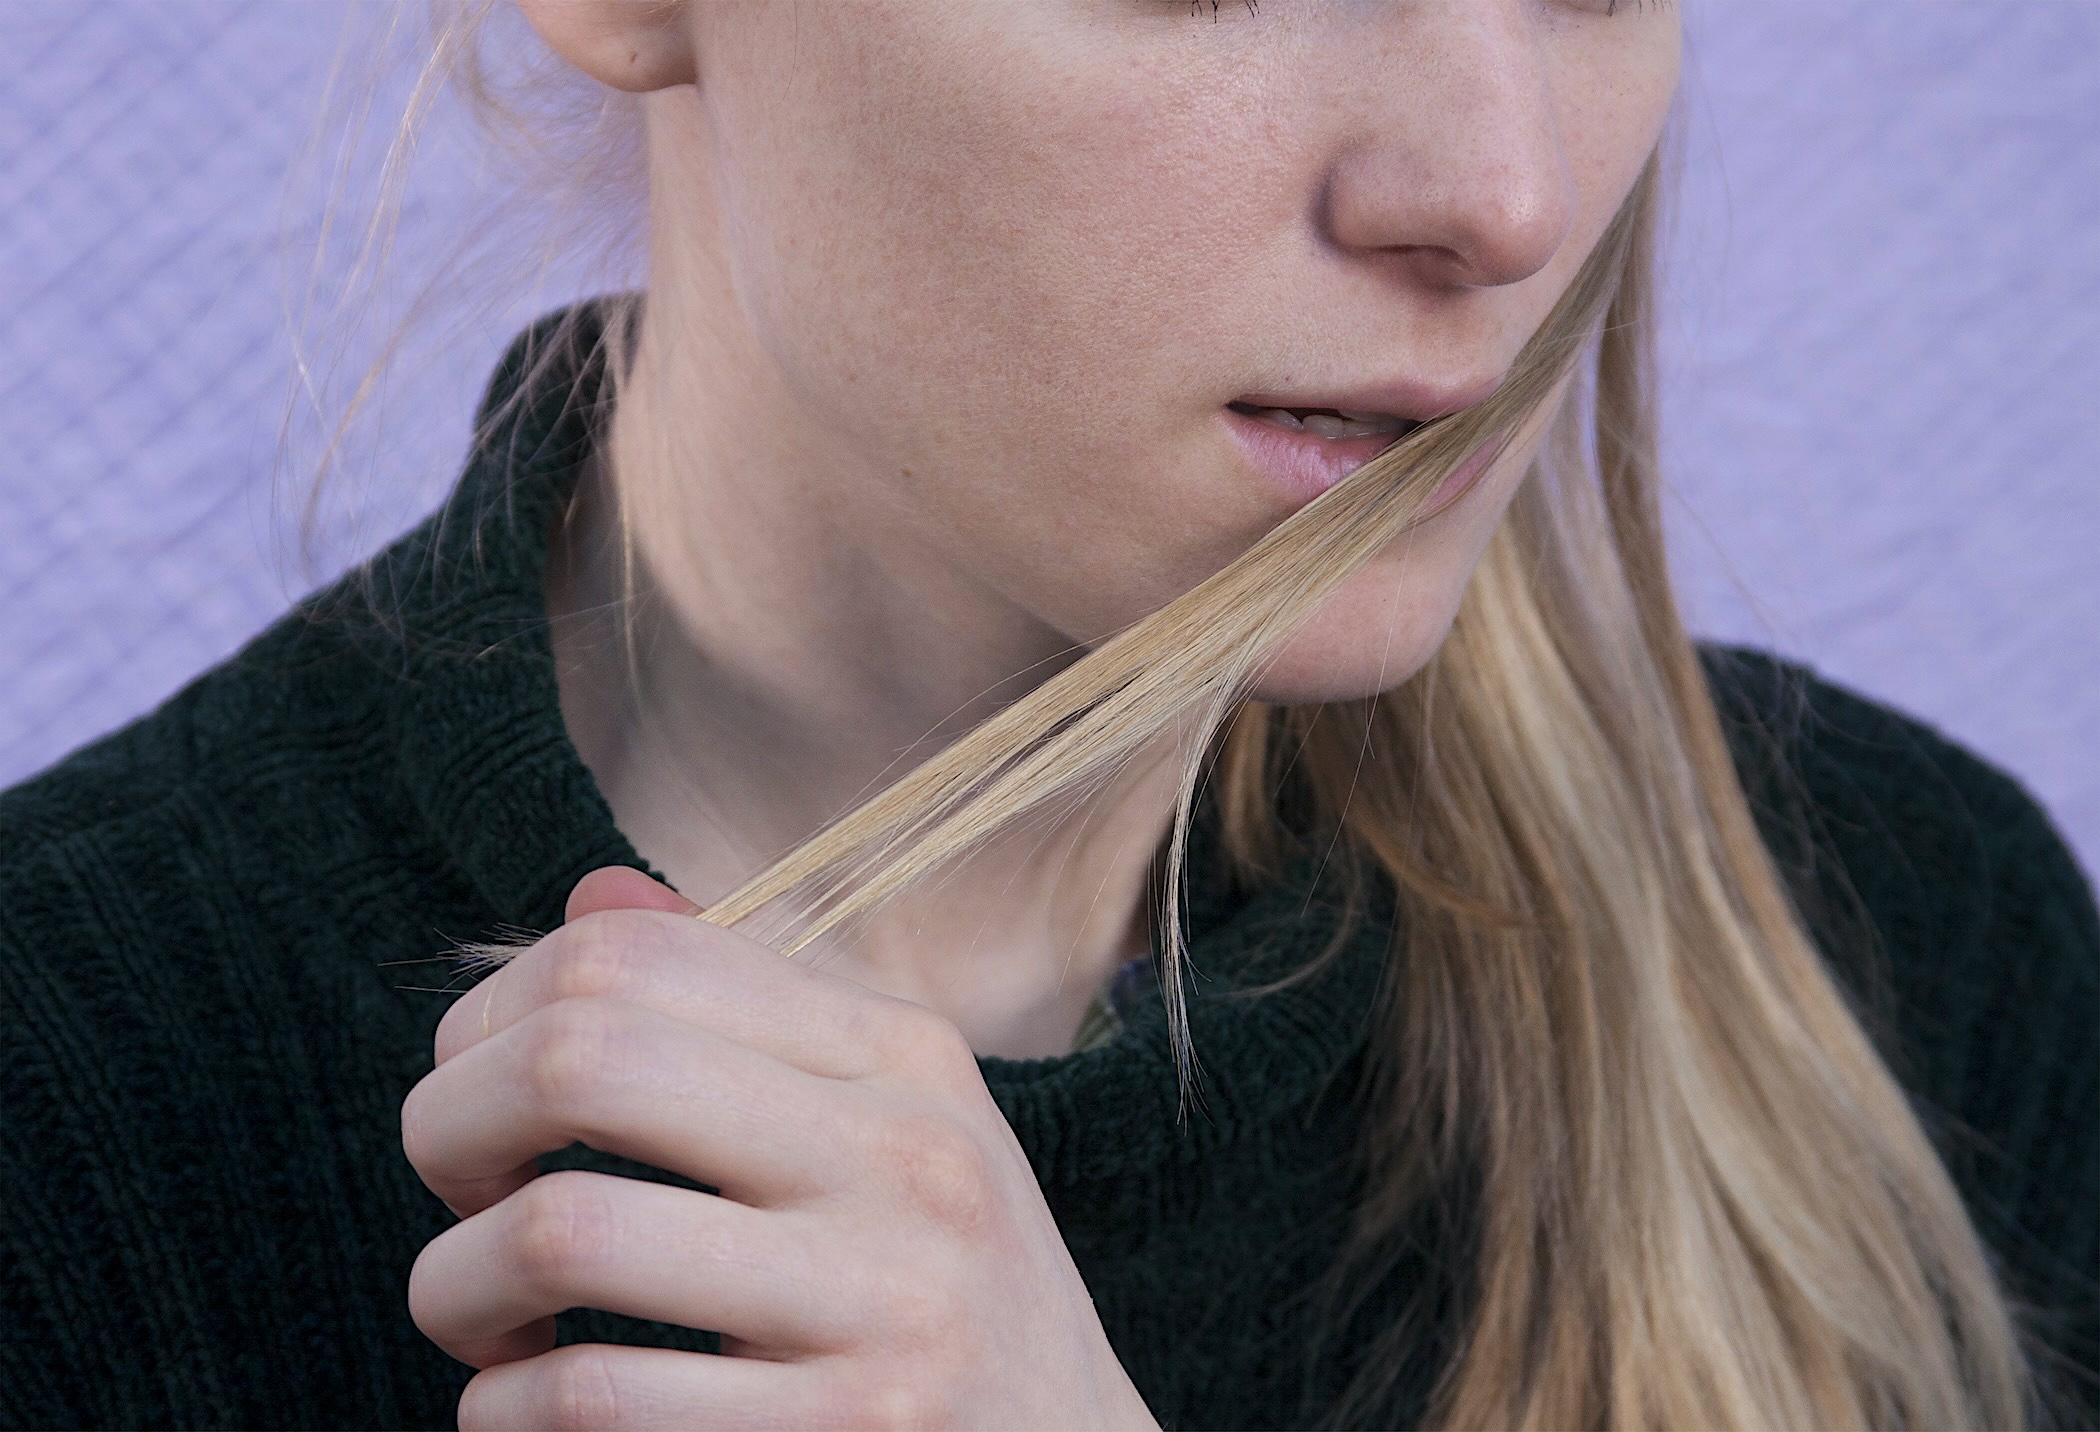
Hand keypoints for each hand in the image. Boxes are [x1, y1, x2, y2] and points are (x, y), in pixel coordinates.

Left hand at [402, 866, 1157, 1430]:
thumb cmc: (942, 1280)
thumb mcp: (889, 1116)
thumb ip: (745, 1005)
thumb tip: (590, 895)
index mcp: (905, 1052)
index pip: (633, 953)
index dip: (493, 1012)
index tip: (479, 1091)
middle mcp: (908, 1154)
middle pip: (581, 1057)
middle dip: (447, 1126)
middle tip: (455, 1193)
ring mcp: (886, 1304)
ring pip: (562, 1232)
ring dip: (454, 1287)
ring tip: (482, 1319)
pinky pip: (591, 1401)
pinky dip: (503, 1412)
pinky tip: (530, 1405)